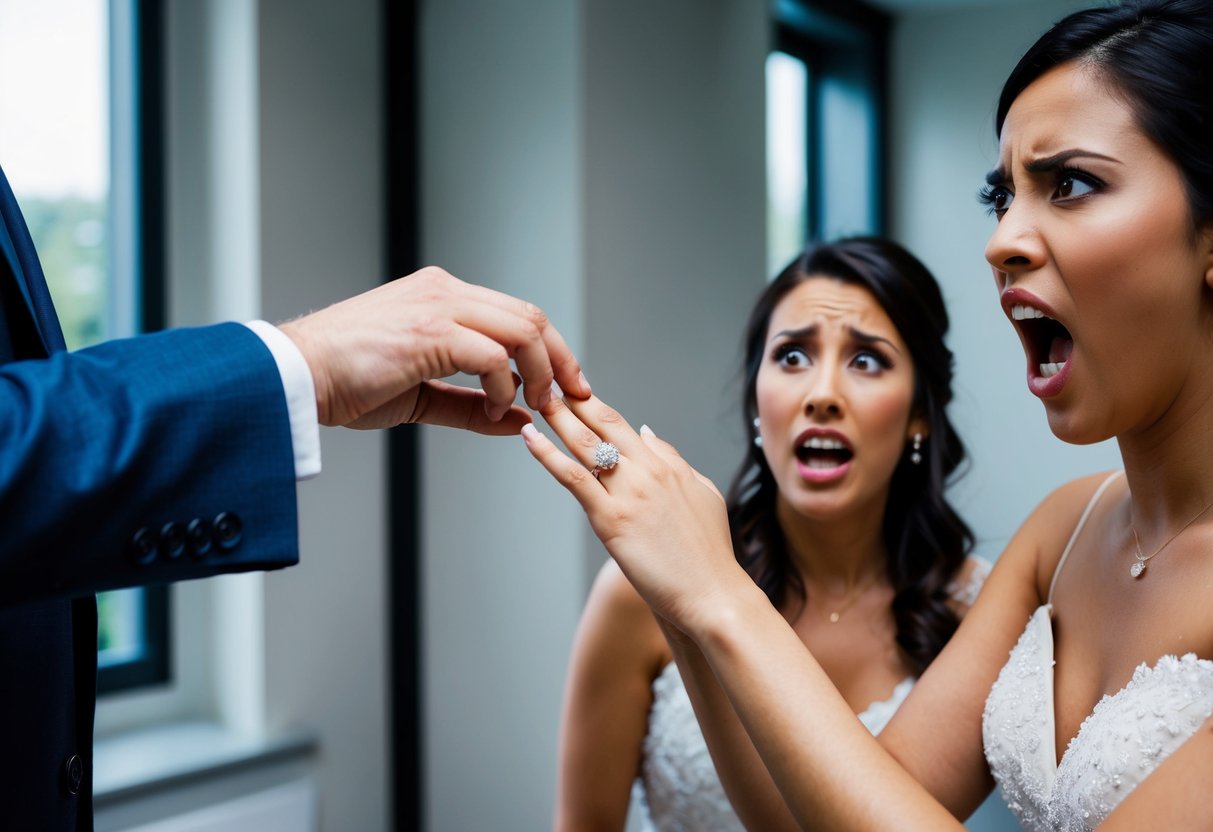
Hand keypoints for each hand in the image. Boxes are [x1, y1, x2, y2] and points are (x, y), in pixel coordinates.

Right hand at [279, 267, 589, 431]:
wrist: (295, 376)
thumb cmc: (345, 382)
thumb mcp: (422, 396)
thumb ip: (472, 406)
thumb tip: (518, 419)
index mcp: (442, 296)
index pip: (515, 314)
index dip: (550, 350)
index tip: (565, 385)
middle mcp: (445, 291)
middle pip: (530, 315)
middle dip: (560, 359)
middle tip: (571, 398)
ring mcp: (438, 306)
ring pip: (521, 329)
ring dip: (540, 372)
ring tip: (538, 405)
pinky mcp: (430, 330)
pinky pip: (493, 355)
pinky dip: (505, 386)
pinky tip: (497, 408)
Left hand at [521, 395, 749, 635]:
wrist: (713, 593)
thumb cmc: (709, 553)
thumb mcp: (703, 493)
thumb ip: (674, 461)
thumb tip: (648, 433)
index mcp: (667, 465)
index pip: (622, 424)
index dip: (593, 404)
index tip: (572, 389)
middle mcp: (648, 471)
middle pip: (602, 424)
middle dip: (571, 400)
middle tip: (544, 379)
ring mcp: (629, 493)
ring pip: (586, 444)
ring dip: (557, 418)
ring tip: (534, 398)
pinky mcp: (612, 520)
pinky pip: (574, 478)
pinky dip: (548, 455)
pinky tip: (531, 439)